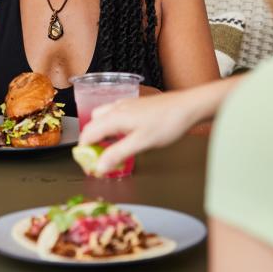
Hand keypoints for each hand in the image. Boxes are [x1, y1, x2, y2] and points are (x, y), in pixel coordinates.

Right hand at [78, 92, 196, 174]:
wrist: (188, 106)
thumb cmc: (168, 122)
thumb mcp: (142, 143)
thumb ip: (118, 154)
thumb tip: (99, 167)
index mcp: (114, 117)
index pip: (87, 135)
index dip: (84, 152)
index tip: (89, 166)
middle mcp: (116, 108)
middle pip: (91, 125)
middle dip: (90, 143)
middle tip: (97, 160)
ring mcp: (125, 105)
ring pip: (102, 118)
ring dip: (100, 133)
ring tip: (108, 148)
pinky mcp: (134, 105)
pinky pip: (113, 114)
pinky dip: (111, 126)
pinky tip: (123, 135)